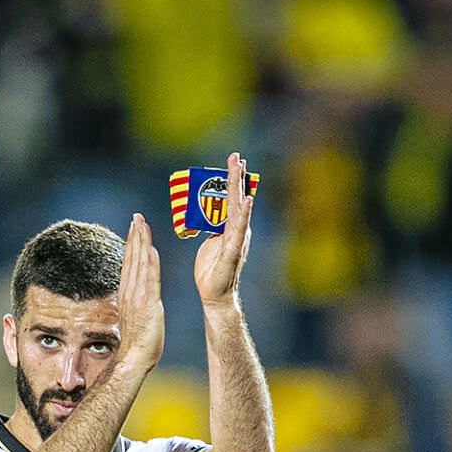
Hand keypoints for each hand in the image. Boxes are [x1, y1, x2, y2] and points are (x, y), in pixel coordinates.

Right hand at [117, 212, 164, 373]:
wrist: (134, 357)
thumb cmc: (137, 343)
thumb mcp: (135, 317)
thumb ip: (136, 302)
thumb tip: (139, 295)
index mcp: (127, 294)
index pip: (129, 263)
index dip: (131, 244)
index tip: (134, 228)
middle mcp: (130, 291)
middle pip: (132, 258)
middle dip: (134, 236)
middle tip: (137, 217)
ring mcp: (138, 296)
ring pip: (139, 263)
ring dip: (140, 243)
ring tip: (141, 224)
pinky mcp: (148, 303)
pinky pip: (149, 279)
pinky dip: (149, 263)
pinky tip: (150, 248)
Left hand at [193, 150, 254, 308]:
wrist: (215, 294)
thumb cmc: (211, 270)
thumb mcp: (209, 241)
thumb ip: (210, 226)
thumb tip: (205, 213)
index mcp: (229, 228)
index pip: (230, 199)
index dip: (232, 180)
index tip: (233, 161)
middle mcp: (236, 230)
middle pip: (235, 198)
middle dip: (236, 177)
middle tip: (236, 156)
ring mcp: (237, 239)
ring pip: (238, 209)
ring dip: (239, 188)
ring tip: (240, 169)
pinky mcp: (233, 251)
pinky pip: (238, 230)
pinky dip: (243, 214)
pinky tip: (246, 201)